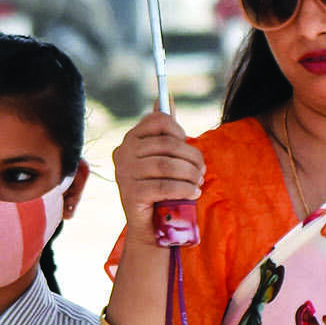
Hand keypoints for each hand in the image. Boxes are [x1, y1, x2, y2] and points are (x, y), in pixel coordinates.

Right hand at [112, 110, 203, 246]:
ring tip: (198, 183)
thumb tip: (165, 96)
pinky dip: (184, 189)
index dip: (180, 132)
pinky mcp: (131, 194)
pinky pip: (165, 186)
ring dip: (191, 175)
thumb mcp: (162, 157)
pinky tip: (194, 194)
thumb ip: (164, 130)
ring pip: (167, 165)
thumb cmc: (160, 188)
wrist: (150, 227)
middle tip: (202, 172)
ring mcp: (125, 174)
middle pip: (167, 145)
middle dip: (192, 158)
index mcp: (130, 140)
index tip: (188, 146)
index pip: (158, 121)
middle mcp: (123, 153)